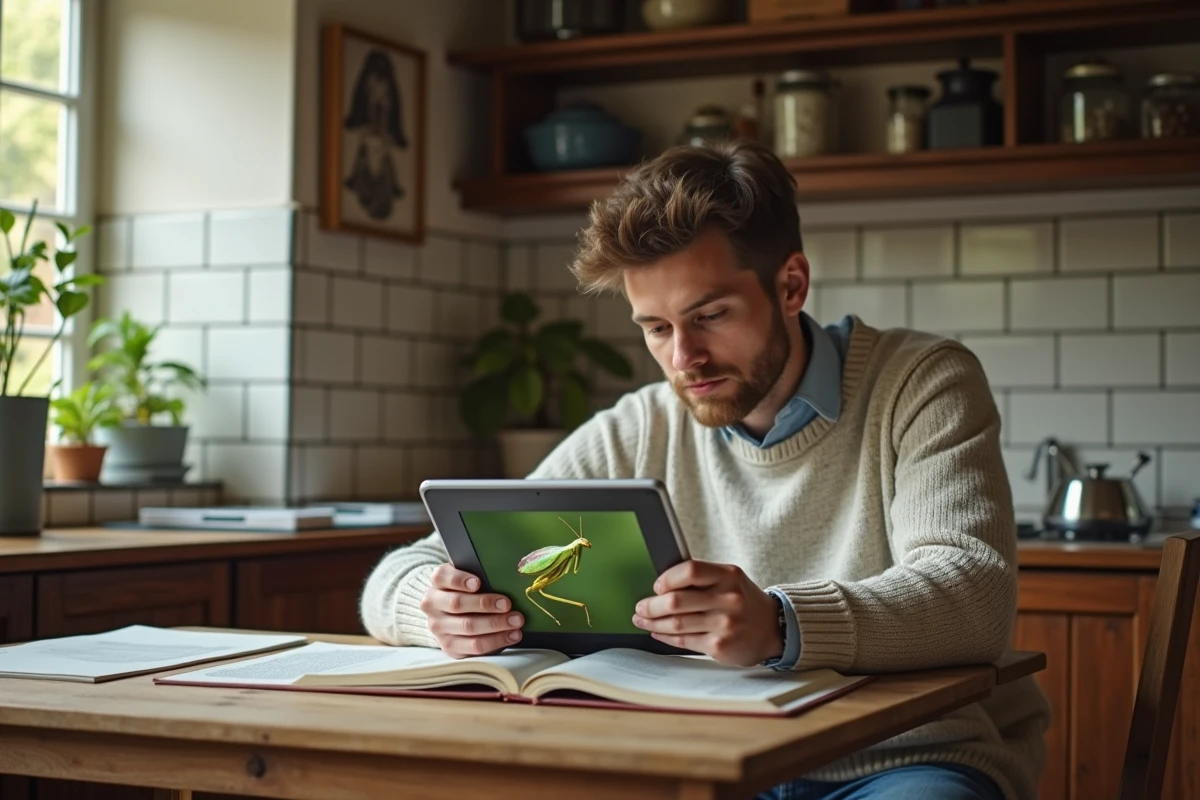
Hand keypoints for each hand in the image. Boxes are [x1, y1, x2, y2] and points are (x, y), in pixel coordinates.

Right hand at [419, 564, 523, 657]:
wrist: (449, 614)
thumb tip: (504, 577)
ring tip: (516, 621)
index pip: (443, 577)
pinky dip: (496, 640)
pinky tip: (512, 635)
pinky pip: (474, 646)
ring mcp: (438, 627)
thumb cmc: (466, 590)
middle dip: (484, 604)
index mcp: (437, 582)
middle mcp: (432, 604)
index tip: (478, 583)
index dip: (460, 580)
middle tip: (507, 604)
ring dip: (495, 624)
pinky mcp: (449, 646)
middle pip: (457, 604)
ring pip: (468, 627)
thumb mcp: (467, 577)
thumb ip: (479, 575)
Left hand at [632, 560, 781, 666]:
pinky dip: (665, 637)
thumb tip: (662, 585)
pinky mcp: (719, 646)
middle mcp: (728, 599)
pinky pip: (683, 641)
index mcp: (728, 576)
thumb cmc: (743, 601)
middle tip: (640, 607)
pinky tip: (658, 633)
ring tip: (643, 620)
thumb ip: (702, 579)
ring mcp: (724, 624)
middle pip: (676, 601)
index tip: (656, 586)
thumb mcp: (730, 580)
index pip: (690, 570)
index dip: (667, 578)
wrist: (773, 628)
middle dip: (651, 606)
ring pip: (676, 624)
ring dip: (653, 623)